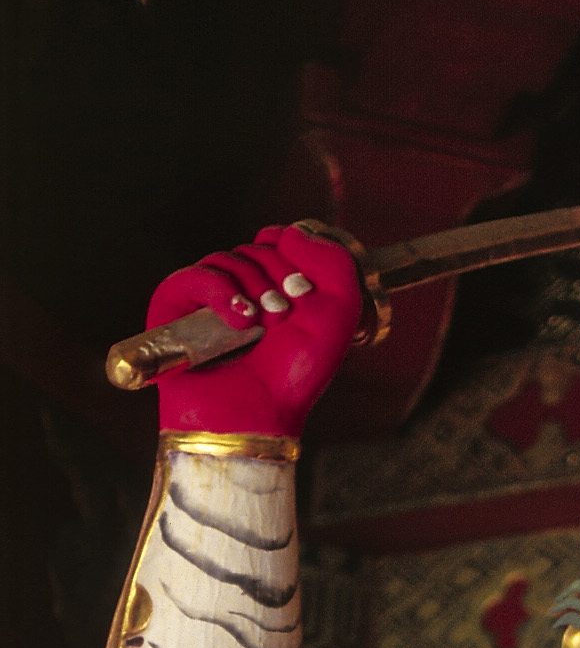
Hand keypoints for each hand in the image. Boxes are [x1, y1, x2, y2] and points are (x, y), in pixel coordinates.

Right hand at [148, 223, 363, 437]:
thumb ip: (336, 263)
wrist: (256, 416)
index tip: (306, 294)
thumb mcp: (338, 316)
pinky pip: (198, 275)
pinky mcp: (174, 305)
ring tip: (264, 324)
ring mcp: (208, 296)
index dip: (296, 258)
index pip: (283, 240)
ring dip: (254, 288)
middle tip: (285, 316)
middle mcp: (243, 289)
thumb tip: (291, 231)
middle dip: (278, 277)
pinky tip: (240, 320)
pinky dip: (222, 294)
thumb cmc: (293, 376)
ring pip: (230, 258)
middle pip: (258, 247)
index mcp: (279, 287)